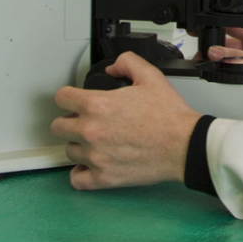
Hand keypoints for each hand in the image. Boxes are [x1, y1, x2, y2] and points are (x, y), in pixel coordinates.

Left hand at [50, 52, 200, 190]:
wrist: (184, 145)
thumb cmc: (169, 116)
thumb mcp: (151, 77)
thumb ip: (128, 63)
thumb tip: (113, 66)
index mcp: (97, 105)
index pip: (61, 98)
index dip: (68, 96)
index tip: (73, 101)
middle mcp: (91, 131)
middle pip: (58, 127)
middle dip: (70, 121)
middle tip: (85, 121)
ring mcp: (95, 156)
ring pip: (68, 151)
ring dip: (79, 145)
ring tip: (95, 142)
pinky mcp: (103, 177)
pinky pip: (76, 179)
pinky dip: (81, 173)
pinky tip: (91, 164)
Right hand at [191, 25, 242, 65]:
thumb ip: (238, 58)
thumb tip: (216, 52)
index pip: (234, 26)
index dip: (218, 26)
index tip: (202, 31)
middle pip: (229, 41)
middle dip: (215, 46)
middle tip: (200, 53)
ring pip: (230, 54)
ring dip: (218, 58)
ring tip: (204, 62)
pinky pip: (234, 64)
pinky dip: (224, 67)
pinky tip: (215, 70)